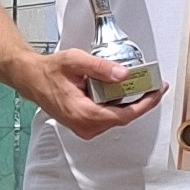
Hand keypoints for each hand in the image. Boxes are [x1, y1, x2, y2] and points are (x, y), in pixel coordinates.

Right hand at [21, 48, 160, 135]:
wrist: (32, 79)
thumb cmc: (49, 72)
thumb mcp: (75, 62)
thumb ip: (100, 67)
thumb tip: (123, 74)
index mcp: (83, 113)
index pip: (124, 115)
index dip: (145, 104)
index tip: (157, 92)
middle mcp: (84, 125)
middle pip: (124, 117)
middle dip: (140, 100)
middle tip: (152, 84)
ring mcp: (85, 128)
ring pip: (117, 117)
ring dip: (128, 102)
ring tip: (136, 84)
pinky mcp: (85, 125)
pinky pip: (109, 116)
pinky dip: (117, 104)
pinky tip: (118, 90)